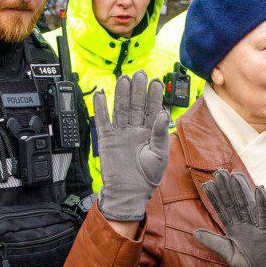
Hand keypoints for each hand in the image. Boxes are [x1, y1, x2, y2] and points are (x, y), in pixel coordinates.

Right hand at [94, 71, 169, 220]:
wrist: (129, 192)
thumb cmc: (148, 176)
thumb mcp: (160, 155)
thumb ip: (161, 134)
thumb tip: (164, 114)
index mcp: (151, 132)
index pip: (153, 110)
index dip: (154, 96)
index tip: (156, 82)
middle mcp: (136, 130)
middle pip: (136, 105)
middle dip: (138, 90)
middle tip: (140, 74)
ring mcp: (121, 133)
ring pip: (121, 109)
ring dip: (121, 94)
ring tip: (123, 79)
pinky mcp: (107, 139)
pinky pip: (103, 121)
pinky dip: (101, 108)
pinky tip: (102, 95)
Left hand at [194, 170, 265, 266]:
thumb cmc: (251, 263)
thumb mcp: (228, 254)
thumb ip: (213, 242)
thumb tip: (195, 232)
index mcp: (235, 229)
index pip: (223, 210)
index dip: (215, 197)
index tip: (207, 184)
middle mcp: (245, 224)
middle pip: (234, 203)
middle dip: (226, 188)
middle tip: (219, 172)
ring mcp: (257, 225)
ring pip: (248, 204)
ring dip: (242, 189)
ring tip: (235, 175)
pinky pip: (265, 215)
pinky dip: (262, 202)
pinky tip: (259, 189)